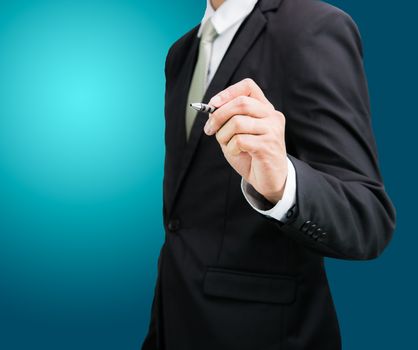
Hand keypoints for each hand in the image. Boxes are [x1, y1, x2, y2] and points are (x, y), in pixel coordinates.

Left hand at [204, 78, 287, 203]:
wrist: (269, 179)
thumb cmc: (251, 156)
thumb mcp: (236, 134)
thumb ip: (227, 121)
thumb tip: (211, 110)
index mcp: (265, 109)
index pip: (248, 87)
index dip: (228, 92)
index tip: (213, 104)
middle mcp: (272, 116)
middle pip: (241, 102)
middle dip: (219, 115)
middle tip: (210, 129)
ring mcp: (272, 130)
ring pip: (237, 122)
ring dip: (223, 135)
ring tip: (226, 145)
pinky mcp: (268, 146)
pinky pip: (240, 140)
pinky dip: (231, 148)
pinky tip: (236, 152)